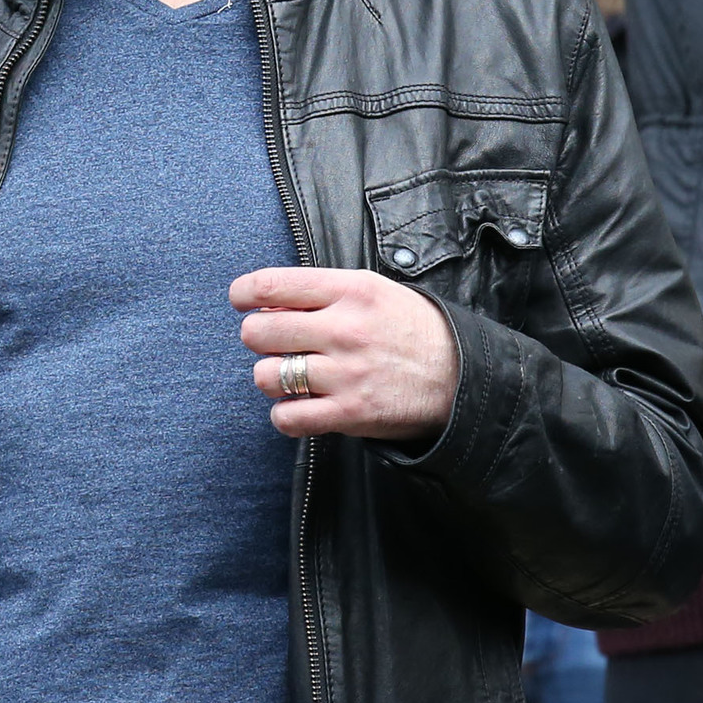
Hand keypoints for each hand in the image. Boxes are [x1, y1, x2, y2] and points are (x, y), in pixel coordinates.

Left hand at [233, 266, 458, 443]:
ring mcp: (346, 373)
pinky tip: (298, 406)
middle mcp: (345, 329)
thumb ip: (324, 292)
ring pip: (266, 375)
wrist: (461, 377)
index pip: (272, 285)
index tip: (242, 300)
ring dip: (270, 377)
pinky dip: (285, 415)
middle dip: (257, 337)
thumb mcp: (375, 291)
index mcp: (351, 291)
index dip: (245, 293)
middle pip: (259, 332)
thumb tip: (267, 303)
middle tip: (274, 343)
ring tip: (290, 376)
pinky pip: (288, 418)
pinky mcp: (350, 412)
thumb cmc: (411, 330)